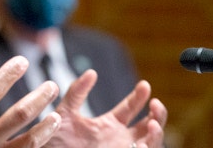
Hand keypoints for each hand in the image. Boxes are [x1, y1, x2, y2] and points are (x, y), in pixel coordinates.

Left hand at [45, 70, 167, 147]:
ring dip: (156, 134)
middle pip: (148, 126)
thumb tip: (91, 72)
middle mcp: (119, 139)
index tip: (144, 84)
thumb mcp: (65, 113)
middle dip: (157, 115)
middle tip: (156, 104)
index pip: (130, 108)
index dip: (140, 96)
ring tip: (151, 124)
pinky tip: (142, 144)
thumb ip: (76, 93)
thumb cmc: (55, 140)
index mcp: (108, 124)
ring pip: (150, 143)